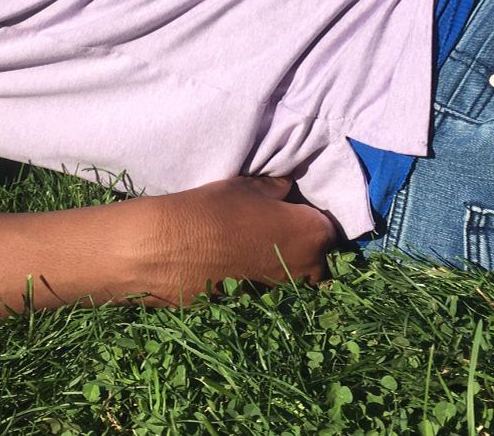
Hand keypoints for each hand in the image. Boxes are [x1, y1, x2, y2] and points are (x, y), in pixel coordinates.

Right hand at [0, 176, 339, 320]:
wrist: (162, 250)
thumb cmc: (211, 209)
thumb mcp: (252, 186)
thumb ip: (281, 190)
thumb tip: (290, 192)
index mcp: (314, 234)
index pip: (331, 223)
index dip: (313, 213)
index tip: (297, 206)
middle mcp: (309, 269)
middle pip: (319, 254)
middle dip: (306, 241)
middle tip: (279, 225)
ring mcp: (284, 292)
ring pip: (298, 274)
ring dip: (286, 261)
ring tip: (257, 243)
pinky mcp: (259, 306)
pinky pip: (272, 288)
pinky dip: (263, 276)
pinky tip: (241, 261)